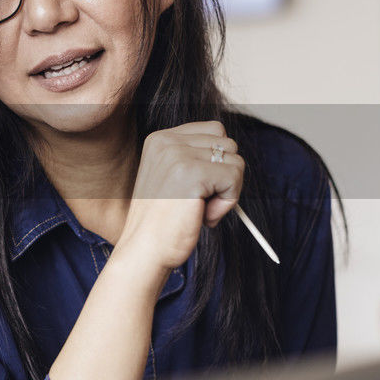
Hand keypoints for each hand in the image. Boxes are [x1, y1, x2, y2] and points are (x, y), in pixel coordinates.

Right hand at [114, 120, 243, 271]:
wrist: (144, 250)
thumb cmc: (162, 221)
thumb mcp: (173, 178)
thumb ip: (196, 158)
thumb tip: (232, 154)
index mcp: (160, 138)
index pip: (215, 130)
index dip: (217, 161)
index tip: (197, 186)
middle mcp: (167, 141)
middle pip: (228, 144)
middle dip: (224, 176)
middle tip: (199, 202)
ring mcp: (178, 155)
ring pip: (235, 162)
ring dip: (227, 191)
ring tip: (199, 209)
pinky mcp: (192, 173)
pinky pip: (234, 178)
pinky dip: (227, 203)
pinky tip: (203, 215)